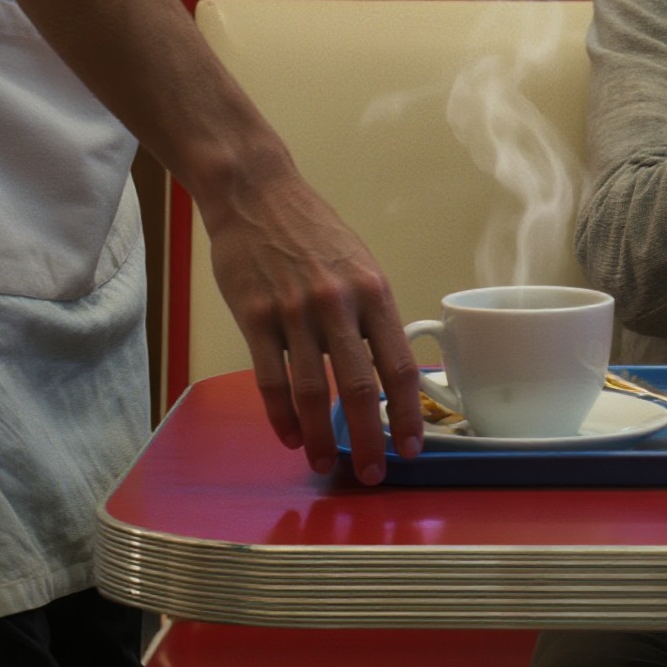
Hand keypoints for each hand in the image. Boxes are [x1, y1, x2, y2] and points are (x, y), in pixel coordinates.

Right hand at [198, 156, 424, 485]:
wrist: (258, 193)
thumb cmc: (313, 232)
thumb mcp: (359, 264)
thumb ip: (372, 315)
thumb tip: (386, 373)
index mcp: (373, 290)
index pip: (398, 365)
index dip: (407, 414)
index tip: (411, 447)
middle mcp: (337, 303)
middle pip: (357, 389)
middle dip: (368, 440)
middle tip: (373, 473)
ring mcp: (293, 311)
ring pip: (310, 392)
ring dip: (320, 438)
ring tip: (324, 462)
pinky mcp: (255, 316)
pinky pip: (270, 380)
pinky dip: (281, 417)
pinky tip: (290, 436)